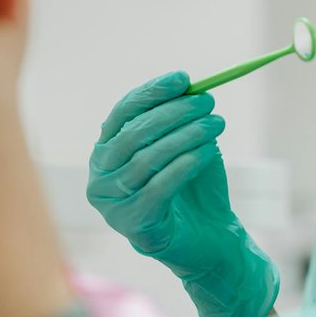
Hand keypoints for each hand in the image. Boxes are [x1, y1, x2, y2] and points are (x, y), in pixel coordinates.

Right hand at [87, 71, 278, 316]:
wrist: (210, 238)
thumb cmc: (193, 187)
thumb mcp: (184, 144)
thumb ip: (178, 117)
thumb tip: (185, 83)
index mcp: (106, 152)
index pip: (122, 113)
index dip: (151, 93)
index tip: (183, 78)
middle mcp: (100, 177)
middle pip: (133, 135)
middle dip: (173, 113)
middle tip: (206, 101)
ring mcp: (112, 205)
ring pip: (146, 160)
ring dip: (185, 136)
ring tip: (215, 123)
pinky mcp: (133, 226)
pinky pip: (157, 188)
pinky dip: (183, 165)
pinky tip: (207, 151)